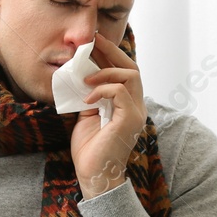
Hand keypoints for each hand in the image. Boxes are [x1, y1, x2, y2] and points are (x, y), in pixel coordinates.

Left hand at [70, 31, 146, 199]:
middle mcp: (137, 106)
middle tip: (92, 41)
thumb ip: (90, 96)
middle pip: (132, 67)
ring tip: (85, 78)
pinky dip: (102, 89)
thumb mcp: (87, 116)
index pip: (125, 72)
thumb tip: (80, 76)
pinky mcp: (130, 119)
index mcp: (128, 104)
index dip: (111, 54)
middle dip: (111, 51)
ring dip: (105, 71)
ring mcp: (136, 112)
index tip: (93, 41)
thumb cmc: (90, 149)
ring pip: (130, 75)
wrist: (93, 175)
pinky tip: (87, 98)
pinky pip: (120, 92)